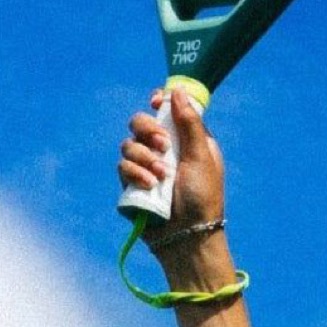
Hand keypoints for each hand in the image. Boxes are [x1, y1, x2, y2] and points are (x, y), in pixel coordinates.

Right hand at [117, 86, 225, 226]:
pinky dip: (135, 173)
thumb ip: (189, 123)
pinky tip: (150, 186)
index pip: (165, 111)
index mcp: (184, 139)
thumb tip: (177, 90)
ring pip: (128, 144)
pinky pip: (123, 166)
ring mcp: (146, 167)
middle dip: (148, 130)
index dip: (158, 102)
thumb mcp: (202, 156)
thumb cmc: (203, 197)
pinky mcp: (132, 184)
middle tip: (163, 145)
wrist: (187, 236)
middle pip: (140, 122)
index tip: (156, 103)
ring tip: (161, 176)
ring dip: (144, 157)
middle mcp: (163, 149)